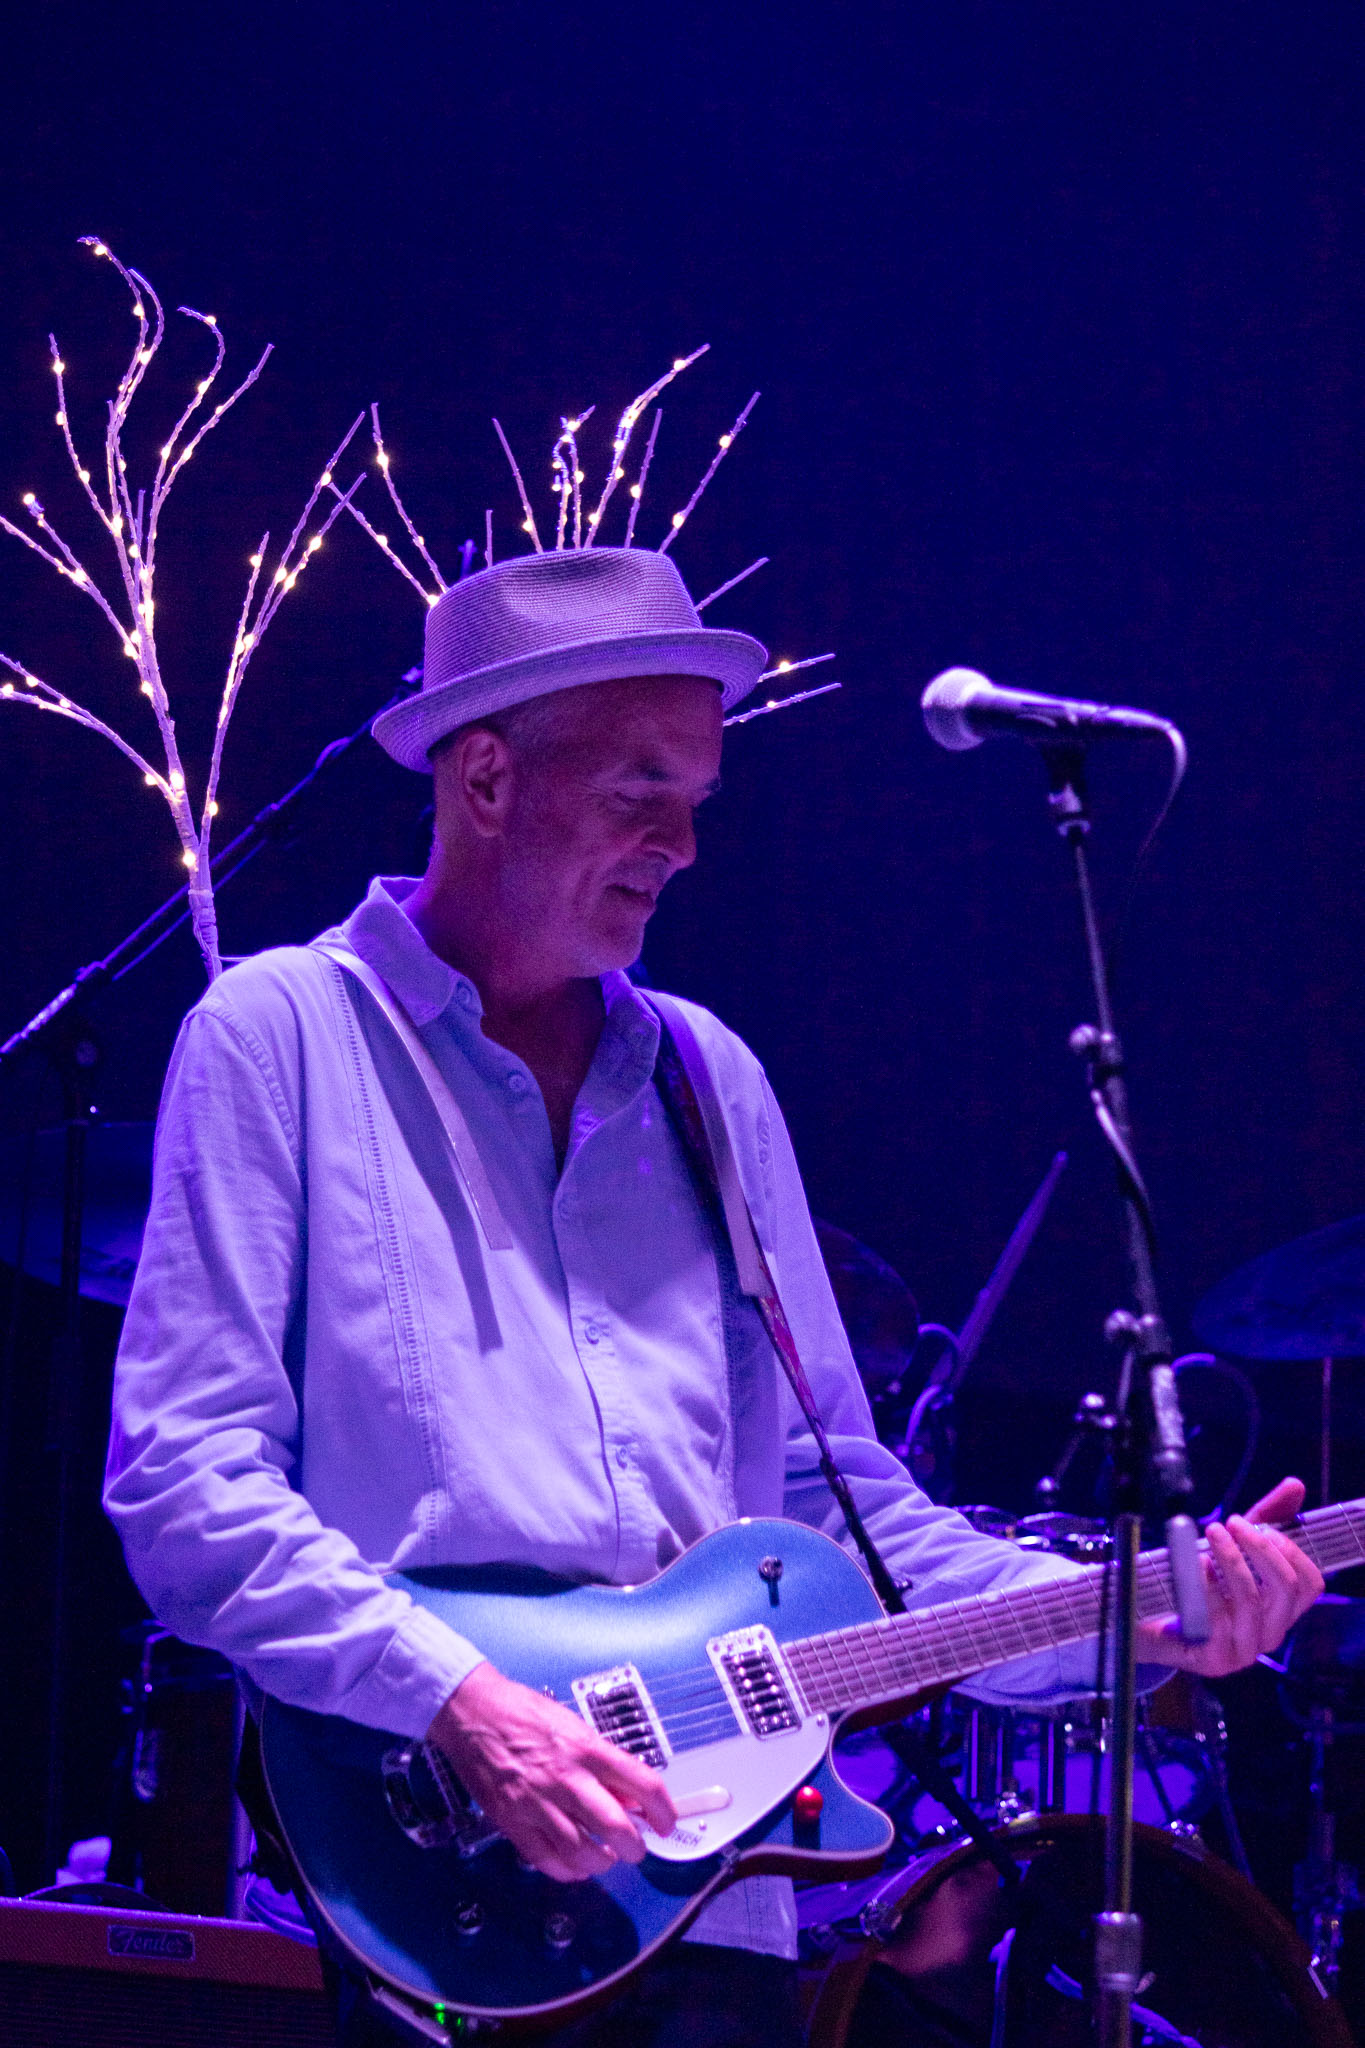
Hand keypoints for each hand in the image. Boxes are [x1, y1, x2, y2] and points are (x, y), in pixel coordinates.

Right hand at [426, 1662, 675, 1882]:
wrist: (473, 1712)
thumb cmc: (524, 1713)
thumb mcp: (574, 1726)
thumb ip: (603, 1763)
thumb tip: (631, 1797)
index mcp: (587, 1748)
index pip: (643, 1783)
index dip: (664, 1809)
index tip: (667, 1823)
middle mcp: (567, 1777)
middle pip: (616, 1826)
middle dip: (635, 1846)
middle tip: (637, 1848)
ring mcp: (537, 1802)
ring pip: (582, 1852)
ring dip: (602, 1862)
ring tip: (606, 1857)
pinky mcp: (512, 1821)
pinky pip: (546, 1860)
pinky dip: (567, 1870)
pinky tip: (575, 1865)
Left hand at [1135, 1477, 1323, 1676]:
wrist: (1146, 1620)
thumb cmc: (1197, 1582)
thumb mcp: (1233, 1547)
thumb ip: (1264, 1518)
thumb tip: (1295, 1484)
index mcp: (1280, 1610)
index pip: (1311, 1584)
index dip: (1291, 1550)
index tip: (1260, 1525)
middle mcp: (1269, 1634)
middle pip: (1286, 1588)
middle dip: (1260, 1547)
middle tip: (1231, 1522)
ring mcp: (1243, 1650)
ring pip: (1250, 1599)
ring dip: (1230, 1558)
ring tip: (1211, 1533)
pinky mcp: (1213, 1660)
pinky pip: (1216, 1619)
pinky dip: (1206, 1585)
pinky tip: (1196, 1563)